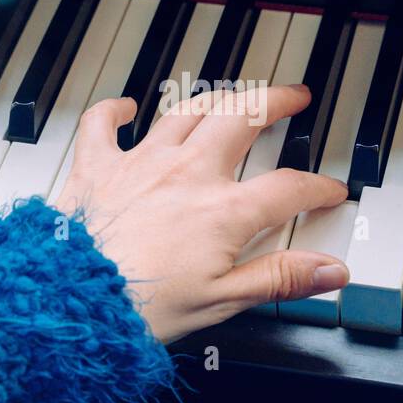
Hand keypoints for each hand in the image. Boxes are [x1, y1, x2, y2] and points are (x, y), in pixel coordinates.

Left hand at [53, 85, 349, 342]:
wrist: (71, 302)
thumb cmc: (139, 307)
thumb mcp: (223, 301)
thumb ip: (280, 278)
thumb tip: (331, 270)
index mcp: (223, 211)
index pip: (288, 188)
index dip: (317, 187)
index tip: (330, 191)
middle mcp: (186, 174)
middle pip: (242, 119)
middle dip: (275, 102)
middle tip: (293, 98)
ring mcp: (141, 164)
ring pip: (186, 111)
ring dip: (216, 98)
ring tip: (233, 95)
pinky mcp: (97, 167)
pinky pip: (104, 123)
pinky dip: (116, 110)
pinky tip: (125, 106)